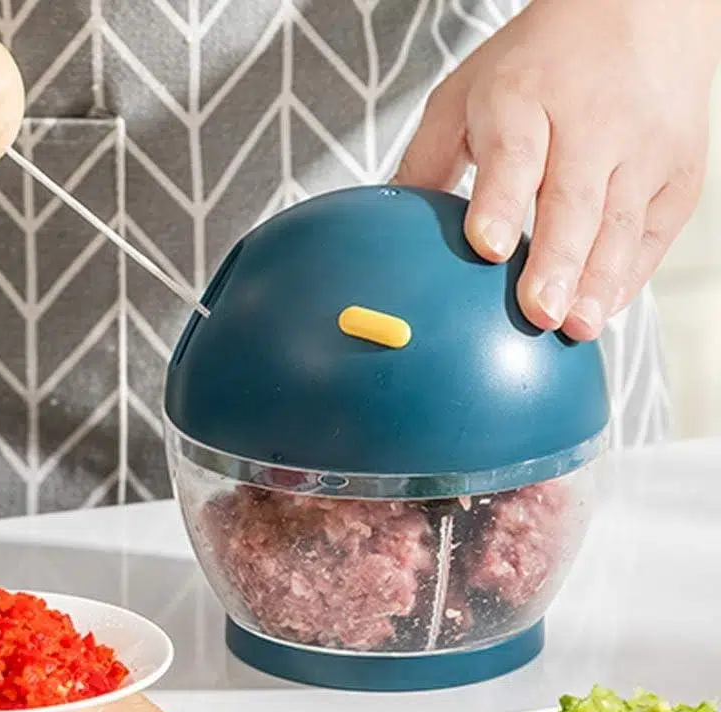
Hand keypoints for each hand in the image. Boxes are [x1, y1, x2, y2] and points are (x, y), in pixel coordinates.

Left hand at [393, 0, 720, 340]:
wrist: (643, 8)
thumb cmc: (539, 64)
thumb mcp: (467, 95)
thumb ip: (427, 160)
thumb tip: (384, 230)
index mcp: (525, 100)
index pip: (513, 156)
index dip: (501, 203)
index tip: (487, 247)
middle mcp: (592, 122)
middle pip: (573, 202)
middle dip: (556, 262)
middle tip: (538, 313)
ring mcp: (644, 147)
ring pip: (619, 225)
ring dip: (597, 283)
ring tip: (575, 328)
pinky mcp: (678, 172)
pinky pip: (652, 233)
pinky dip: (627, 275)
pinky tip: (601, 308)